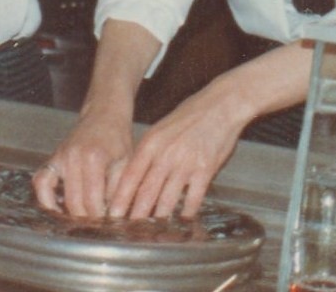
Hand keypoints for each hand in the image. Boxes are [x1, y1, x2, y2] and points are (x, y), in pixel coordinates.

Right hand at [30, 107, 133, 217]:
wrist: (104, 114)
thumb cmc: (118, 137)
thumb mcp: (126, 162)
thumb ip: (119, 190)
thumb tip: (115, 216)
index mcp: (93, 158)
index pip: (92, 201)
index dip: (100, 218)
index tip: (108, 226)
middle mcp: (72, 157)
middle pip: (74, 202)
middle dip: (86, 219)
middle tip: (97, 227)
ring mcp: (59, 157)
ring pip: (56, 196)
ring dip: (67, 212)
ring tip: (80, 221)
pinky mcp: (52, 158)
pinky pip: (41, 182)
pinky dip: (45, 198)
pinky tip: (56, 208)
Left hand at [105, 83, 246, 219]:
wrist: (221, 104)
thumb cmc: (191, 115)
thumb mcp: (162, 128)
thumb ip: (150, 151)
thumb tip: (137, 176)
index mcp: (151, 143)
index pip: (131, 175)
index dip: (121, 198)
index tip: (113, 213)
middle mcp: (165, 154)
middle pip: (146, 191)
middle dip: (135, 214)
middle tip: (127, 229)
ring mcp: (185, 163)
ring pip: (167, 198)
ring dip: (159, 217)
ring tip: (151, 231)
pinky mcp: (205, 170)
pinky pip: (193, 198)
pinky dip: (187, 212)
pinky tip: (182, 221)